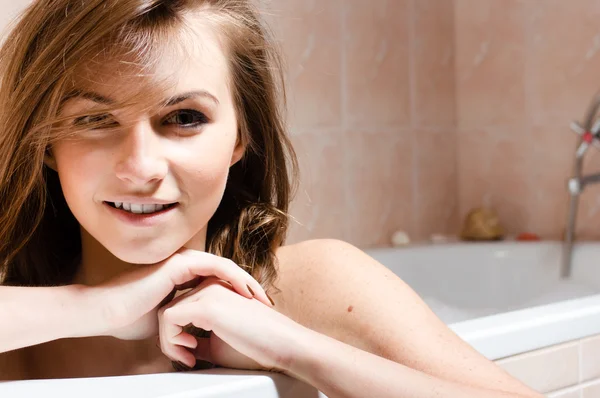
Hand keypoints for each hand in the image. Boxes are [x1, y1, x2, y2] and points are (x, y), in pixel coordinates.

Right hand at [82, 248, 272, 339]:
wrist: (107, 313)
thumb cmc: (130, 320)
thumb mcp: (169, 322)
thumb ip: (185, 322)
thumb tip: (198, 340)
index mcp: (183, 277)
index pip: (219, 282)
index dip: (239, 295)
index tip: (255, 311)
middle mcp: (185, 265)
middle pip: (227, 274)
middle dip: (249, 288)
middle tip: (266, 303)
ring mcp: (183, 261)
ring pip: (226, 268)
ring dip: (246, 282)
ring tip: (261, 299)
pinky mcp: (180, 263)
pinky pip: (215, 267)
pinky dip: (233, 278)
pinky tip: (245, 291)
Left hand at [158, 277, 303, 372]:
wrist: (283, 343)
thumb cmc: (257, 344)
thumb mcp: (220, 340)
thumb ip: (198, 337)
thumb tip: (180, 345)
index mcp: (215, 287)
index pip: (180, 305)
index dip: (177, 332)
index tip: (189, 354)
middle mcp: (210, 284)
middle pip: (170, 307)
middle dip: (170, 338)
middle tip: (186, 358)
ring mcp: (207, 292)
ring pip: (166, 313)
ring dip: (169, 341)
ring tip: (188, 357)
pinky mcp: (206, 305)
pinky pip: (169, 318)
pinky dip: (171, 340)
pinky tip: (190, 352)